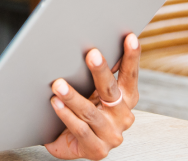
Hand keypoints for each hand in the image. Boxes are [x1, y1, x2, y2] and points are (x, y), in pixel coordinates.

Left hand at [44, 33, 140, 159]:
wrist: (72, 144)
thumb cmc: (85, 113)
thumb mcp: (94, 93)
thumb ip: (99, 76)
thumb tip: (92, 47)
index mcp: (127, 100)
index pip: (130, 75)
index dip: (132, 57)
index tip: (129, 38)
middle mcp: (123, 117)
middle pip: (111, 90)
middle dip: (101, 71)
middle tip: (92, 54)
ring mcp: (111, 135)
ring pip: (91, 112)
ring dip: (73, 97)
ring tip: (59, 84)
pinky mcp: (97, 150)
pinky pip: (80, 130)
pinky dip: (66, 115)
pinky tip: (56, 104)